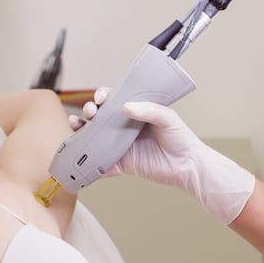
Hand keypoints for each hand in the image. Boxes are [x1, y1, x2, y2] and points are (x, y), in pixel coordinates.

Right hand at [70, 88, 254, 223]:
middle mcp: (124, 127)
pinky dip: (88, 162)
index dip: (102, 96)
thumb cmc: (181, 138)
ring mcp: (120, 146)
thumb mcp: (167, 118)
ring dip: (81, 132)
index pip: (113, 99)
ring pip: (94, 138)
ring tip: (75, 127)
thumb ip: (149, 110)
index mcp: (135, 112)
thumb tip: (126, 106)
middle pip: (99, 117)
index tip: (100, 98)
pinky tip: (79, 157)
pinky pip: (100, 164)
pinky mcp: (121, 164)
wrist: (188, 166)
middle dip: (89, 111)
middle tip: (90, 113)